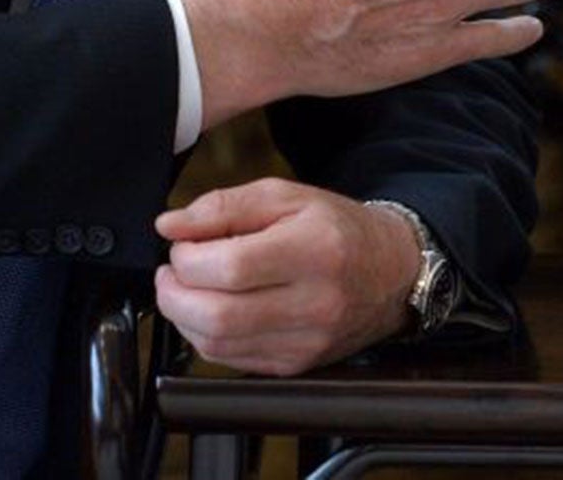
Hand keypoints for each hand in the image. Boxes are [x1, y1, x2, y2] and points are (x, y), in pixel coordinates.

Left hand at [153, 178, 416, 374]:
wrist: (392, 271)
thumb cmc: (337, 229)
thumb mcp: (288, 197)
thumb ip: (225, 206)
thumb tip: (170, 225)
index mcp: (316, 249)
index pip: (230, 266)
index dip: (188, 258)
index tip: (183, 245)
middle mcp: (316, 302)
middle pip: (217, 315)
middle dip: (174, 294)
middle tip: (173, 272)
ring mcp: (307, 341)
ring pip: (216, 344)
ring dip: (185, 317)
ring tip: (189, 289)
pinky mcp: (296, 365)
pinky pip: (229, 360)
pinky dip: (207, 336)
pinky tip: (214, 311)